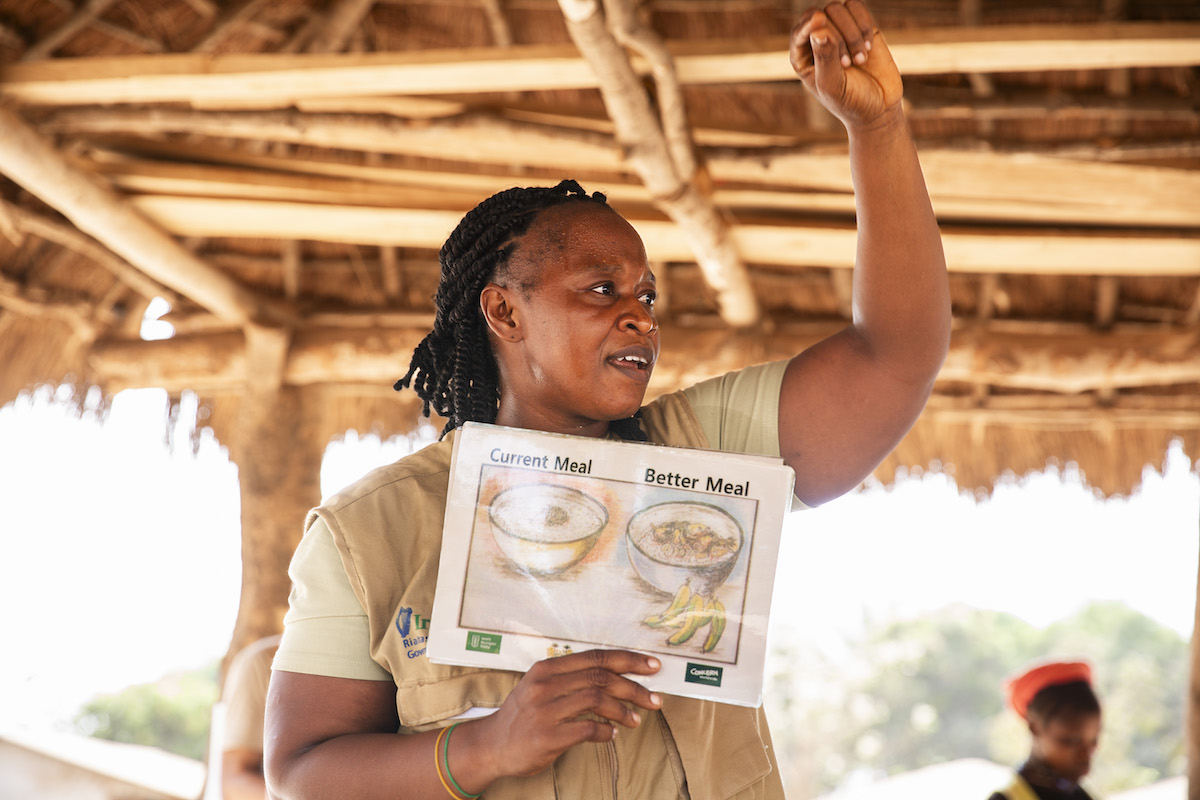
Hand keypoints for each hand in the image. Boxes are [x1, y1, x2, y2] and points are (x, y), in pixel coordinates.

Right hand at [468, 649, 661, 780]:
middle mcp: (546, 684)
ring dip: (623, 710)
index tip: (652, 666)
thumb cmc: (523, 715)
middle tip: (654, 698)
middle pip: (601, 677)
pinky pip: (587, 729)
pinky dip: (605, 732)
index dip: (628, 660)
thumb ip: (572, 678)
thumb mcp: (541, 686)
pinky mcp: (547, 736)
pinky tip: (611, 734)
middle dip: (634, 687)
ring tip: (636, 719)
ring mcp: (545, 710)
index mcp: (548, 668)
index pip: (596, 657)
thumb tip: (616, 677)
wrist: (492, 744)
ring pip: (597, 700)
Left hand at [789, 0, 902, 129]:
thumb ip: (824, 57)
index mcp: (802, 57)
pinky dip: (864, 24)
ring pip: (838, 8)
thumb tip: (818, 29)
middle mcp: (818, 41)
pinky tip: (869, 47)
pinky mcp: (860, 26)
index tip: (818, 21)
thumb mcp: (832, 85)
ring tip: (860, 59)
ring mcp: (839, 31)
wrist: (878, 107)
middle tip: (848, 64)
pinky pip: (857, 7)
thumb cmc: (849, 102)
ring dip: (852, 33)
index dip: (808, 24)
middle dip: (837, 37)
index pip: (799, 31)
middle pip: (821, 16)